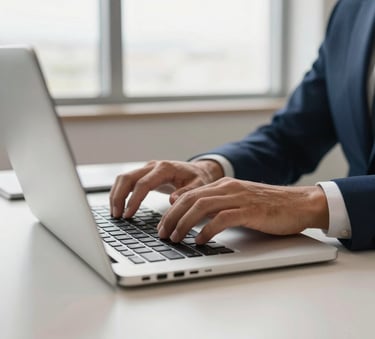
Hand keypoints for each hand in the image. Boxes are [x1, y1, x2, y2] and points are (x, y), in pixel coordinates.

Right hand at [109, 160, 223, 217]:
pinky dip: (120, 193)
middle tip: (117, 216)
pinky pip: (127, 181)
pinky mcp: (144, 174)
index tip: (128, 214)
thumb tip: (172, 201)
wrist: (199, 170)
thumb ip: (186, 192)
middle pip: (127, 178)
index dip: (134, 199)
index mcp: (165, 168)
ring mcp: (147, 169)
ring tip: (115, 214)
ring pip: (123, 178)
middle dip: (118, 196)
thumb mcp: (199, 186)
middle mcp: (153, 166)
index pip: (143, 183)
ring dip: (116, 195)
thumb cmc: (199, 179)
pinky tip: (119, 206)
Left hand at [157, 177, 328, 243]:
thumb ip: (219, 206)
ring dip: (184, 223)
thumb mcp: (239, 202)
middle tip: (163, 234)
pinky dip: (207, 230)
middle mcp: (228, 188)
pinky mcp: (250, 210)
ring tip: (175, 238)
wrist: (299, 203)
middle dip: (172, 217)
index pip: (190, 194)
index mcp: (224, 185)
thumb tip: (196, 220)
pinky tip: (200, 240)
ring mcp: (239, 198)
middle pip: (190, 199)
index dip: (173, 210)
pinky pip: (222, 218)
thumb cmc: (269, 206)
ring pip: (202, 207)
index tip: (163, 225)